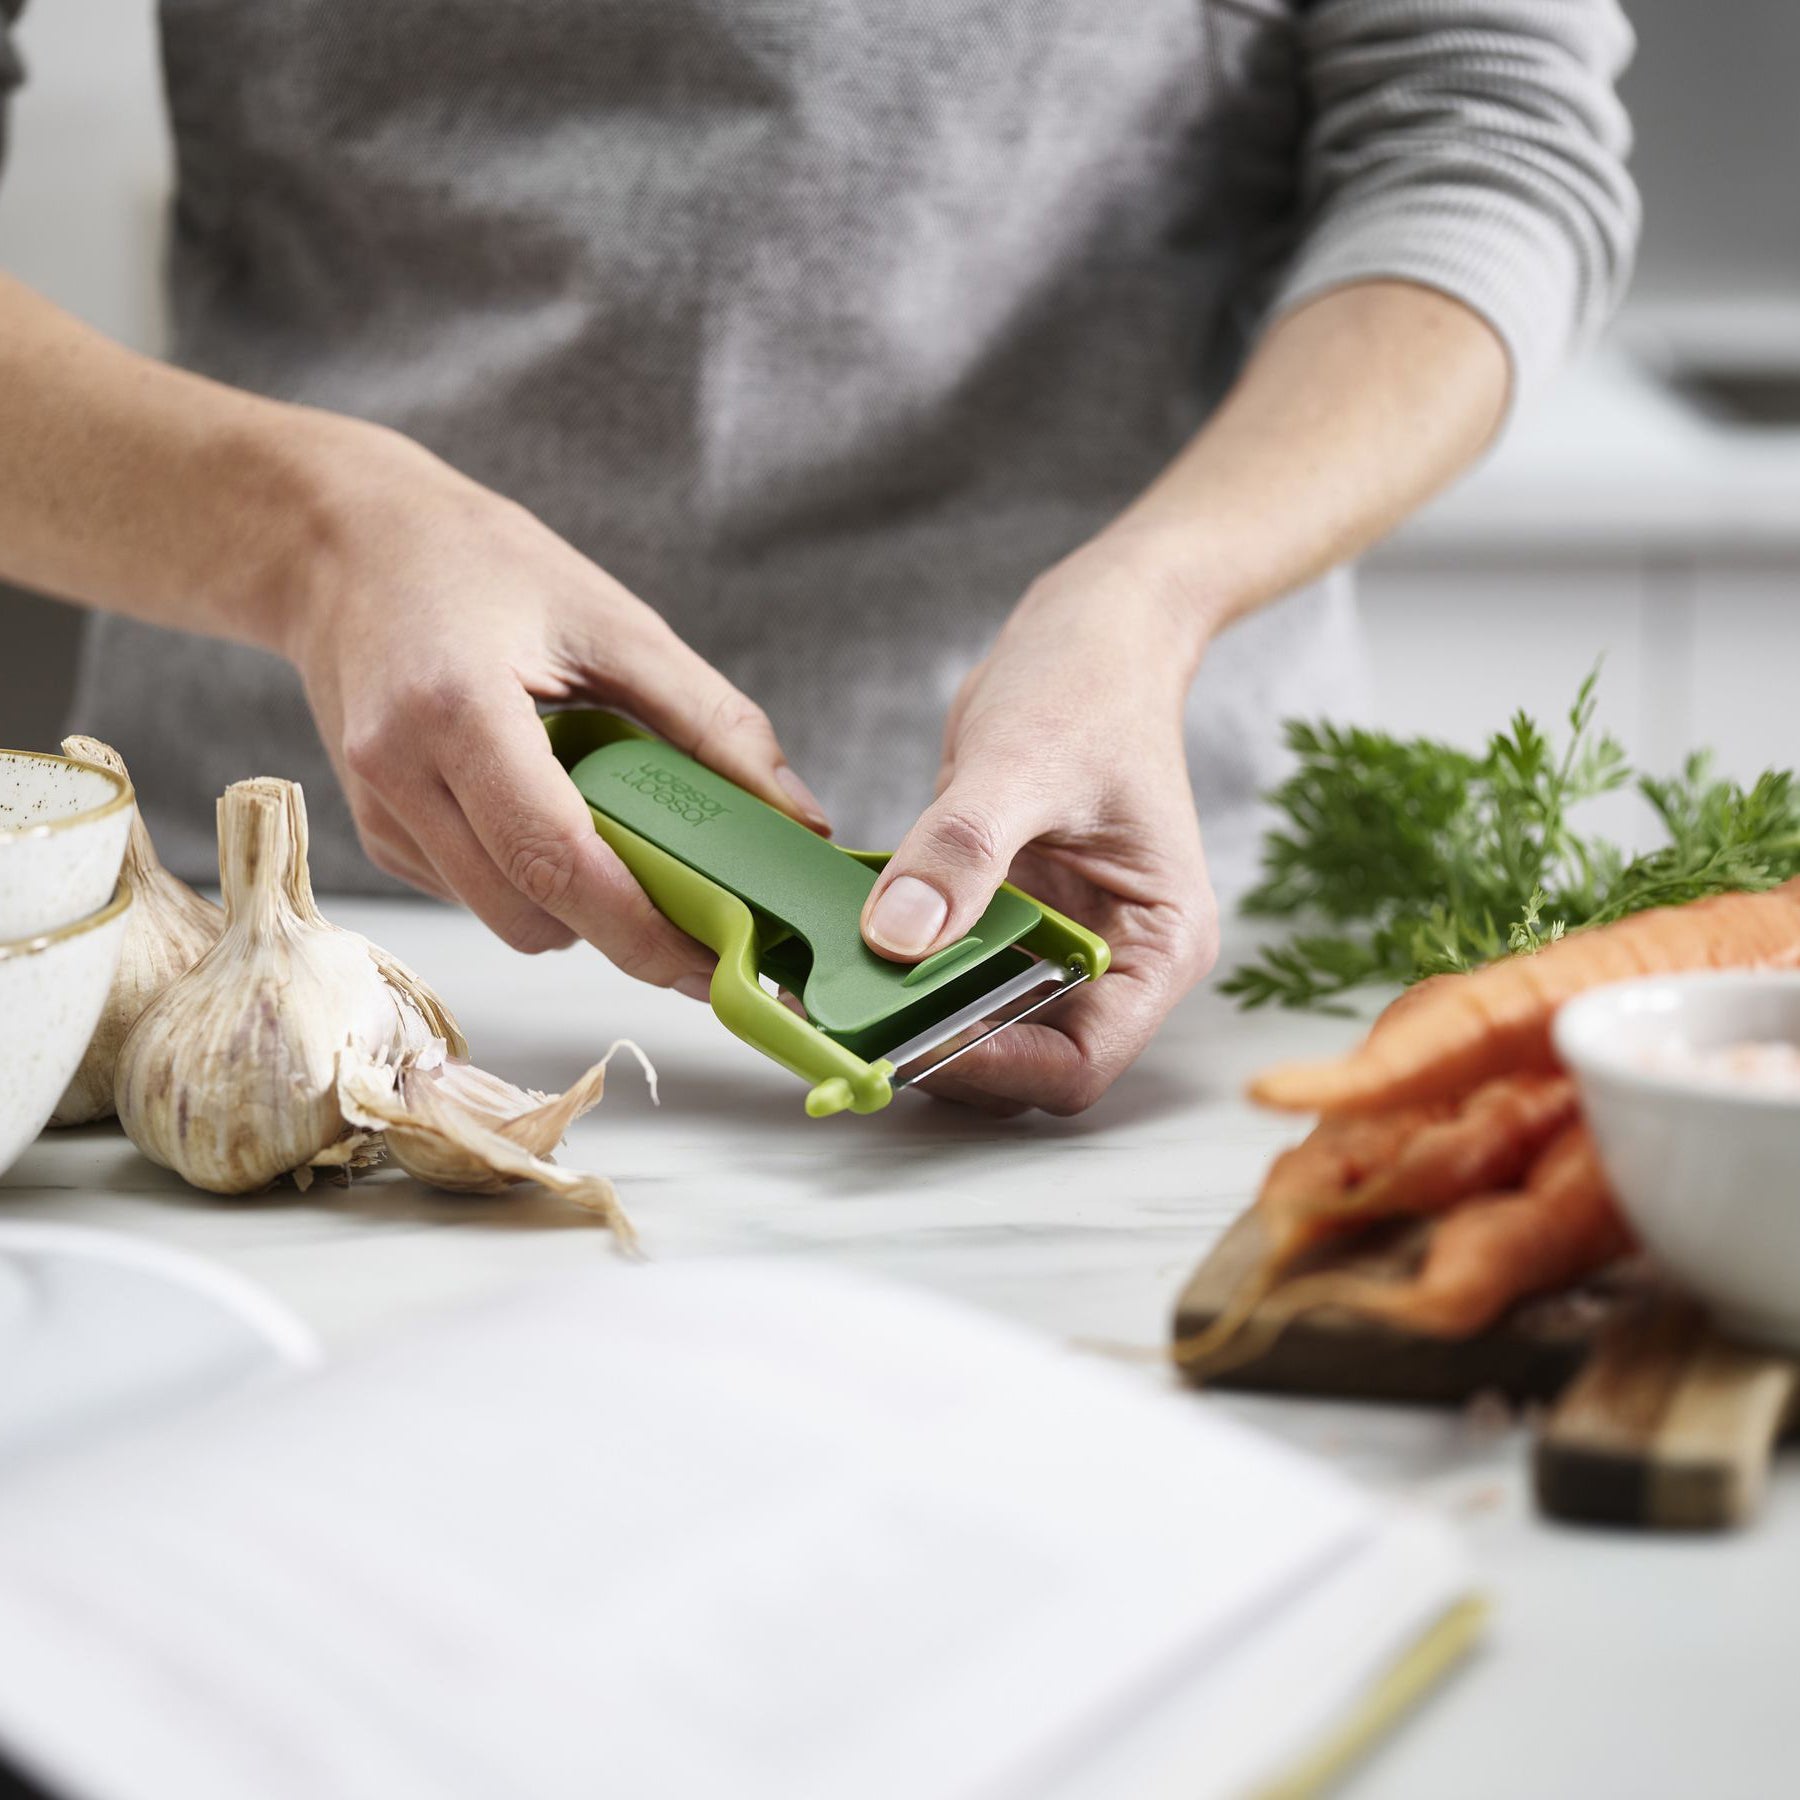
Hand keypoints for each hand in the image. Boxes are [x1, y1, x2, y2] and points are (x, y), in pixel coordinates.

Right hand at [280, 426, 830, 980]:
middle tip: (704, 912)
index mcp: (457, 708)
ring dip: (580, 909)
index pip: (556, 859)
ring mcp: (377, 811)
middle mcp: (399, 771)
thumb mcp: (616, 622)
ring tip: (625, 837)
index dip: (644, 929)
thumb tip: (799, 819)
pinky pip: (474, 894)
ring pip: (503, 919)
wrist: (342, 546)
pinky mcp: (375, 832)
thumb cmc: (481, 565)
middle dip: (625, 933)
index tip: (719, 961)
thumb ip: (713, 722)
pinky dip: (532, 882)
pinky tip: (553, 813)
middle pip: (530, 914)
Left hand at [861, 536, 1218, 1113]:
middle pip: (1029, 1061)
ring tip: (832, 1000)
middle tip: (848, 1030)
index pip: (1084, 1061)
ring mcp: (1059, 945)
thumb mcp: (1022, 762)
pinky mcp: (1009, 921)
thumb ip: (962, 850)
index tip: (910, 1043)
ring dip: (910, 1022)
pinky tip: (840, 956)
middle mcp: (1116, 961)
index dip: (998, 1067)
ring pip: (983, 1027)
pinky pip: (952, 975)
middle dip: (943, 1054)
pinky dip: (900, 975)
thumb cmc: (1089, 687)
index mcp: (1158, 945)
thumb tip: (898, 938)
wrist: (1089, 635)